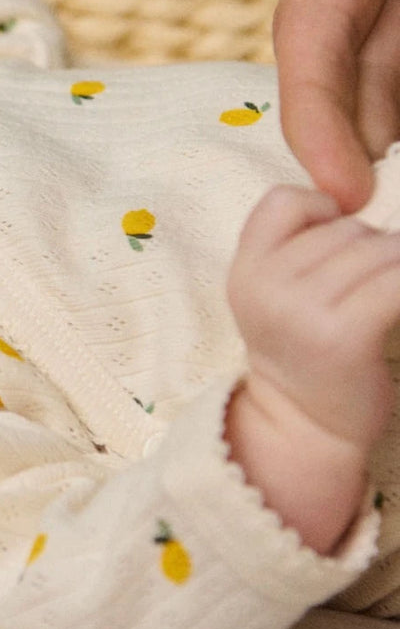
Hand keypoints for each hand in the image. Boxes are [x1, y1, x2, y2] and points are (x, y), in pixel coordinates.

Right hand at [226, 185, 399, 550]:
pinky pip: (399, 281)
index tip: (331, 244)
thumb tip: (359, 202)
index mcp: (244, 271)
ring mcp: (303, 311)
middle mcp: (265, 286)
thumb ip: (292, 245)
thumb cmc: (301, 351)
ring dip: (396, 269)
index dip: (321, 210)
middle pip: (347, 228)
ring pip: (381, 250)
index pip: (284, 200)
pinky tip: (399, 304)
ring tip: (381, 302)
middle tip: (361, 292)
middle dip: (370, 249)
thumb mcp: (269, 293)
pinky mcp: (345, 335)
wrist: (303, 428)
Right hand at [273, 0, 399, 212]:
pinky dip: (393, 101)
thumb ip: (396, 60)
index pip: (308, 27)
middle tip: (359, 204)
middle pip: (336, 51)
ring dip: (374, 123)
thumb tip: (369, 138)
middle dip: (348, 133)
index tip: (342, 194)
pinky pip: (396, 48)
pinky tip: (388, 143)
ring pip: (373, 57)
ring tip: (371, 183)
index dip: (316, 122)